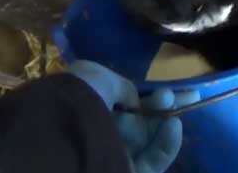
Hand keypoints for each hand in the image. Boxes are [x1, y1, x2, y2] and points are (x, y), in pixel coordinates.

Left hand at [68, 60, 198, 172]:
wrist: (63, 137)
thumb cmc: (76, 101)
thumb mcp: (95, 76)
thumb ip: (121, 86)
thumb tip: (134, 100)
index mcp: (86, 113)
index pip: (121, 106)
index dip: (143, 97)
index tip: (164, 88)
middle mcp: (100, 136)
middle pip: (138, 123)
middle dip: (157, 106)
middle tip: (169, 95)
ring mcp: (115, 157)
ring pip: (148, 141)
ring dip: (163, 122)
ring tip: (172, 105)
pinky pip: (154, 161)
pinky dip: (167, 144)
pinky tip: (174, 124)